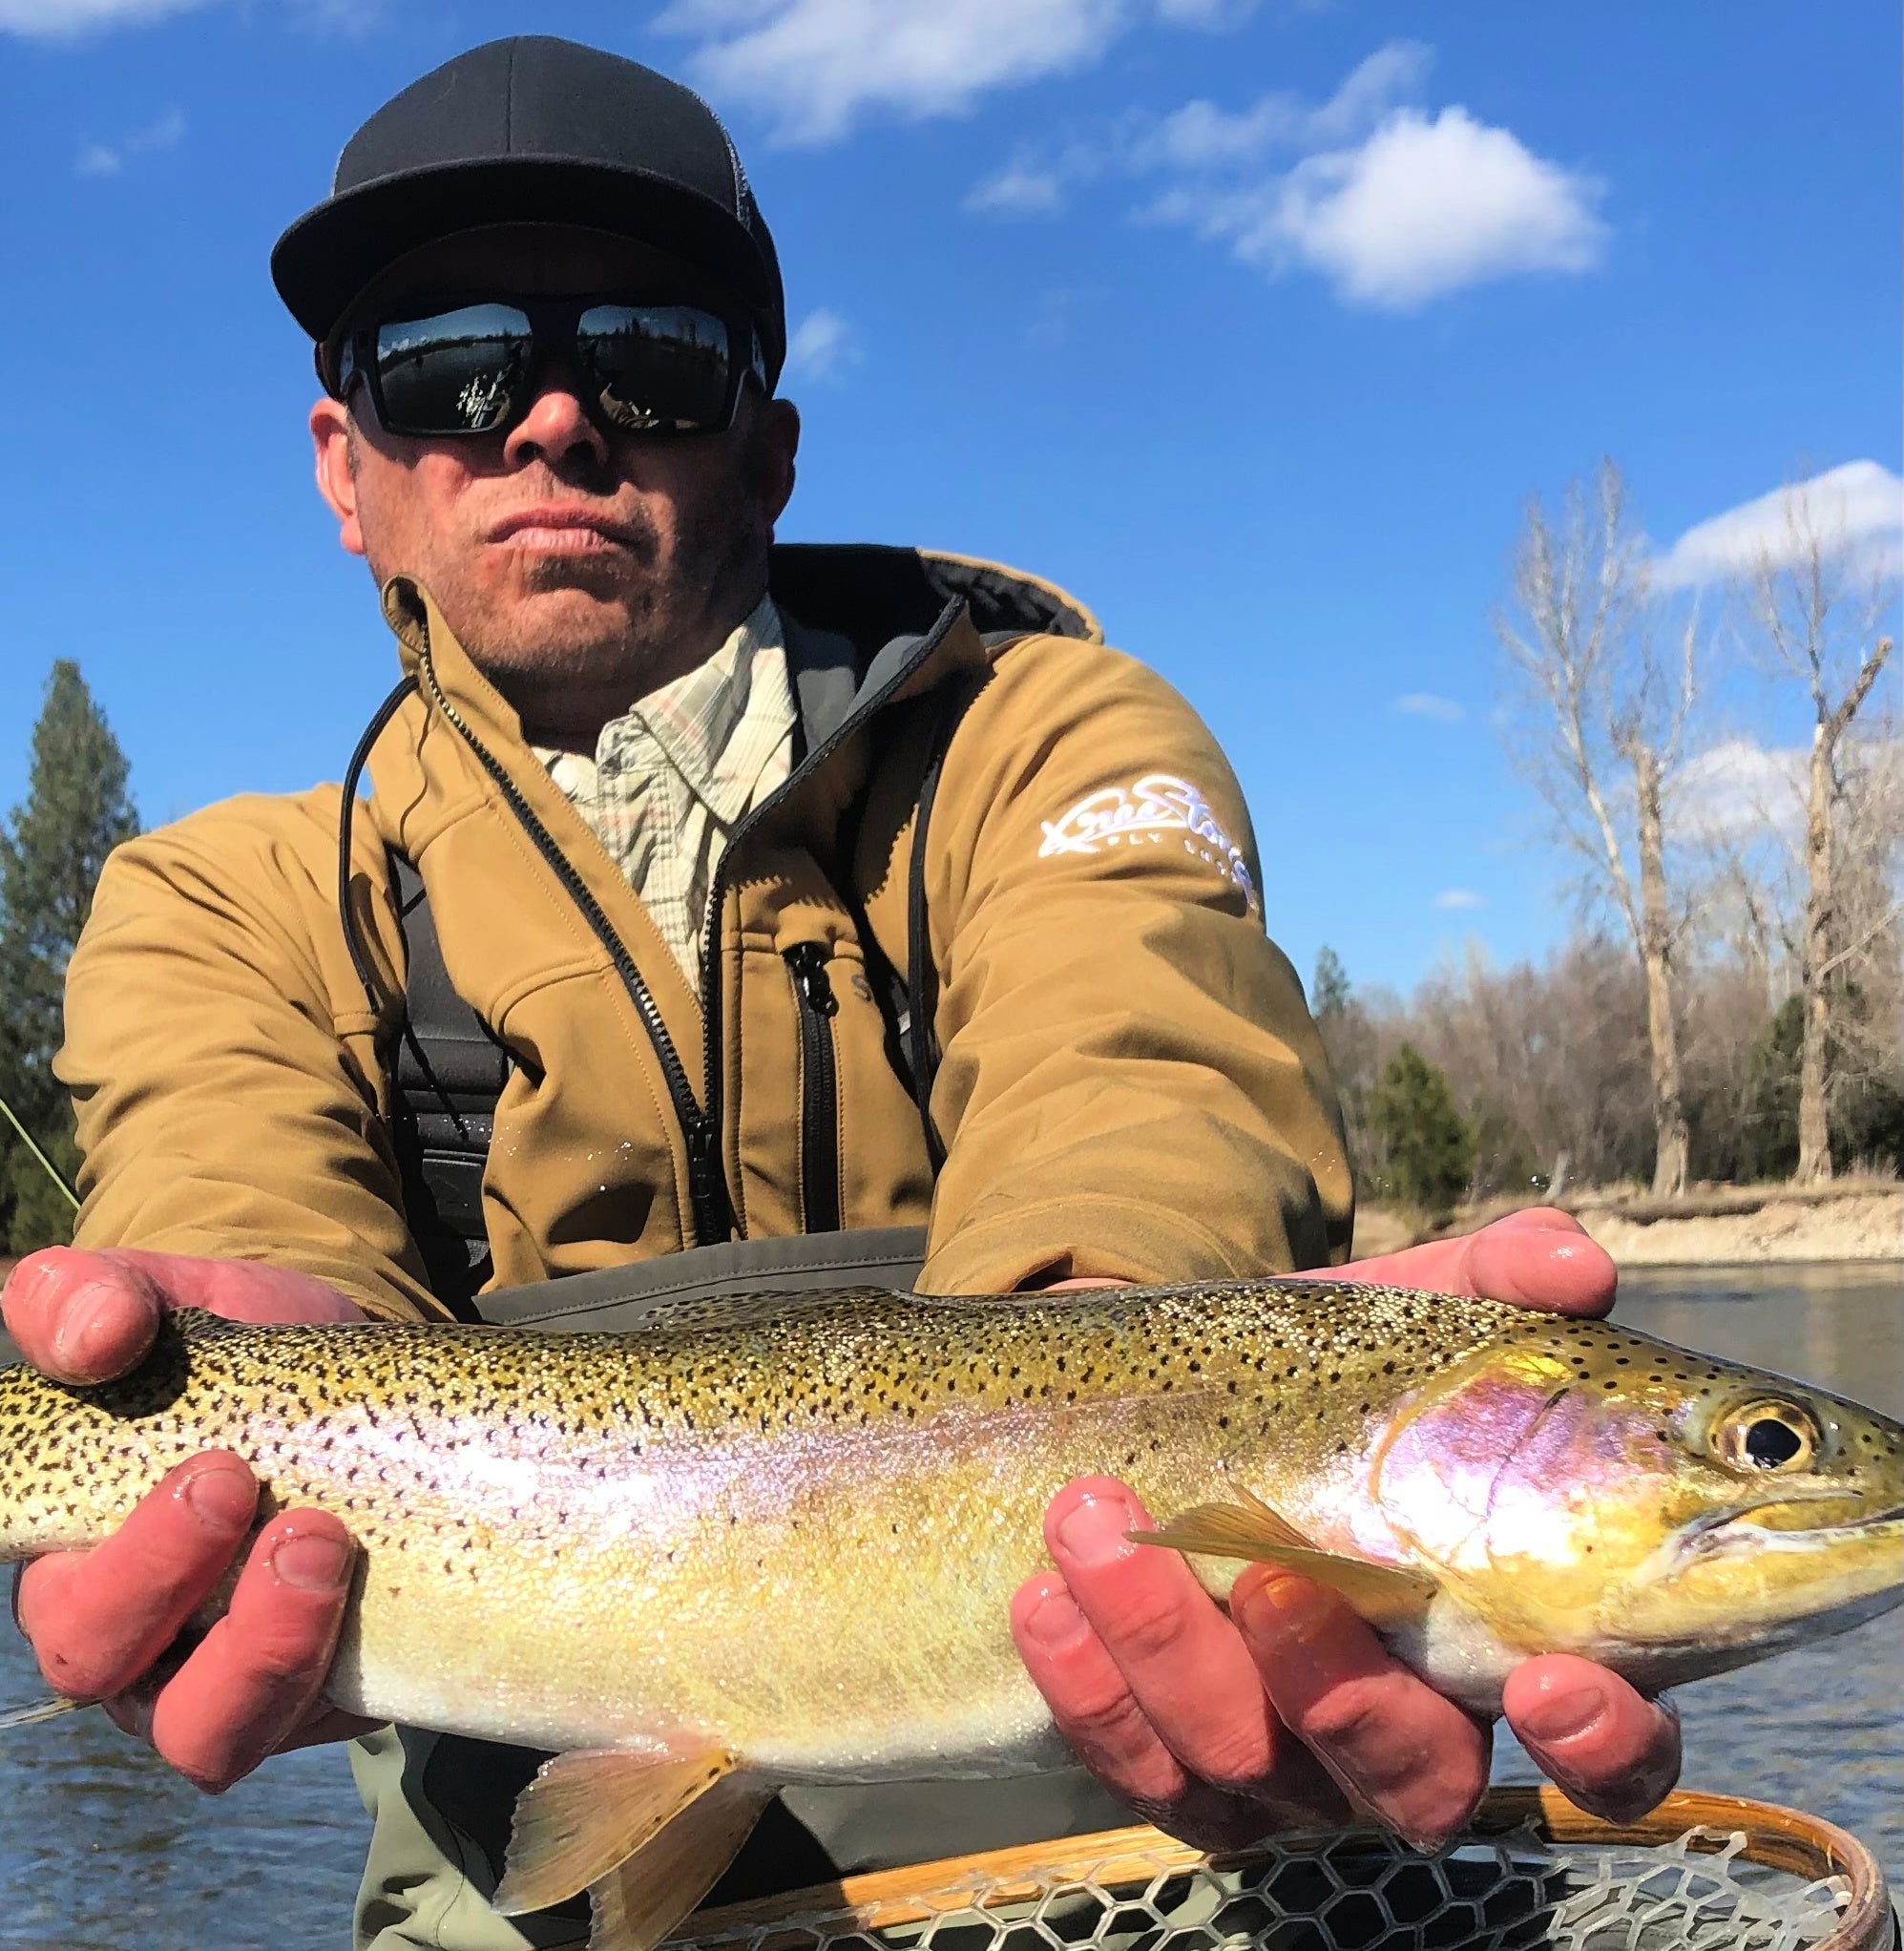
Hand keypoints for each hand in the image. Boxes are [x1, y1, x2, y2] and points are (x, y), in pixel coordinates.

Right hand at [3, 1246, 378, 1788]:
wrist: (377, 1388)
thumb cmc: (250, 1354)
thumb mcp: (181, 1301)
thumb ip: (102, 1296)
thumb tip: (94, 1331)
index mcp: (71, 1543)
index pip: (34, 1567)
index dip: (70, 1543)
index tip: (190, 1463)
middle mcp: (133, 1631)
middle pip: (95, 1659)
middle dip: (155, 1578)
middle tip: (234, 1480)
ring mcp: (225, 1675)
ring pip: (201, 1733)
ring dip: (256, 1650)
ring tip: (317, 1543)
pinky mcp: (318, 1692)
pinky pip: (306, 1723)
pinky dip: (327, 1667)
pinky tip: (366, 1587)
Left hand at [1013, 1212, 1680, 1847]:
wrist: (1159, 1388)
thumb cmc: (1322, 1365)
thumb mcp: (1405, 1312)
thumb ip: (1500, 1279)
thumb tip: (1577, 1266)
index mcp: (1513, 1637)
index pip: (1610, 1746)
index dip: (1603, 1738)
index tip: (1550, 1680)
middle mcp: (1411, 1727)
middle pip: (1415, 1787)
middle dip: (1342, 1695)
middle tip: (1274, 1579)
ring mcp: (1287, 1764)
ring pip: (1248, 1769)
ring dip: (1168, 1648)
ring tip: (1095, 1514)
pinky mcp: (1171, 1767)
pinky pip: (1134, 1767)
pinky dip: (1089, 1686)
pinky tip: (1046, 1592)